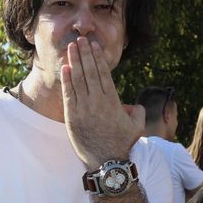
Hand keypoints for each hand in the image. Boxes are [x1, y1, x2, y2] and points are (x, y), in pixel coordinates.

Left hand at [60, 37, 142, 168]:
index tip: (94, 46)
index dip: (98, 58)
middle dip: (85, 54)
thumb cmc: (123, 144)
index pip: (104, 74)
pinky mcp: (73, 117)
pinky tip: (65, 68)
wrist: (107, 162)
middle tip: (81, 40)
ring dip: (74, 62)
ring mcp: (84, 109)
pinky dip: (67, 80)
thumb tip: (129, 105)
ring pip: (78, 80)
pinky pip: (68, 94)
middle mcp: (98, 102)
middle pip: (90, 72)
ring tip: (71, 48)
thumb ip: (136, 110)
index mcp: (113, 101)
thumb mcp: (137, 126)